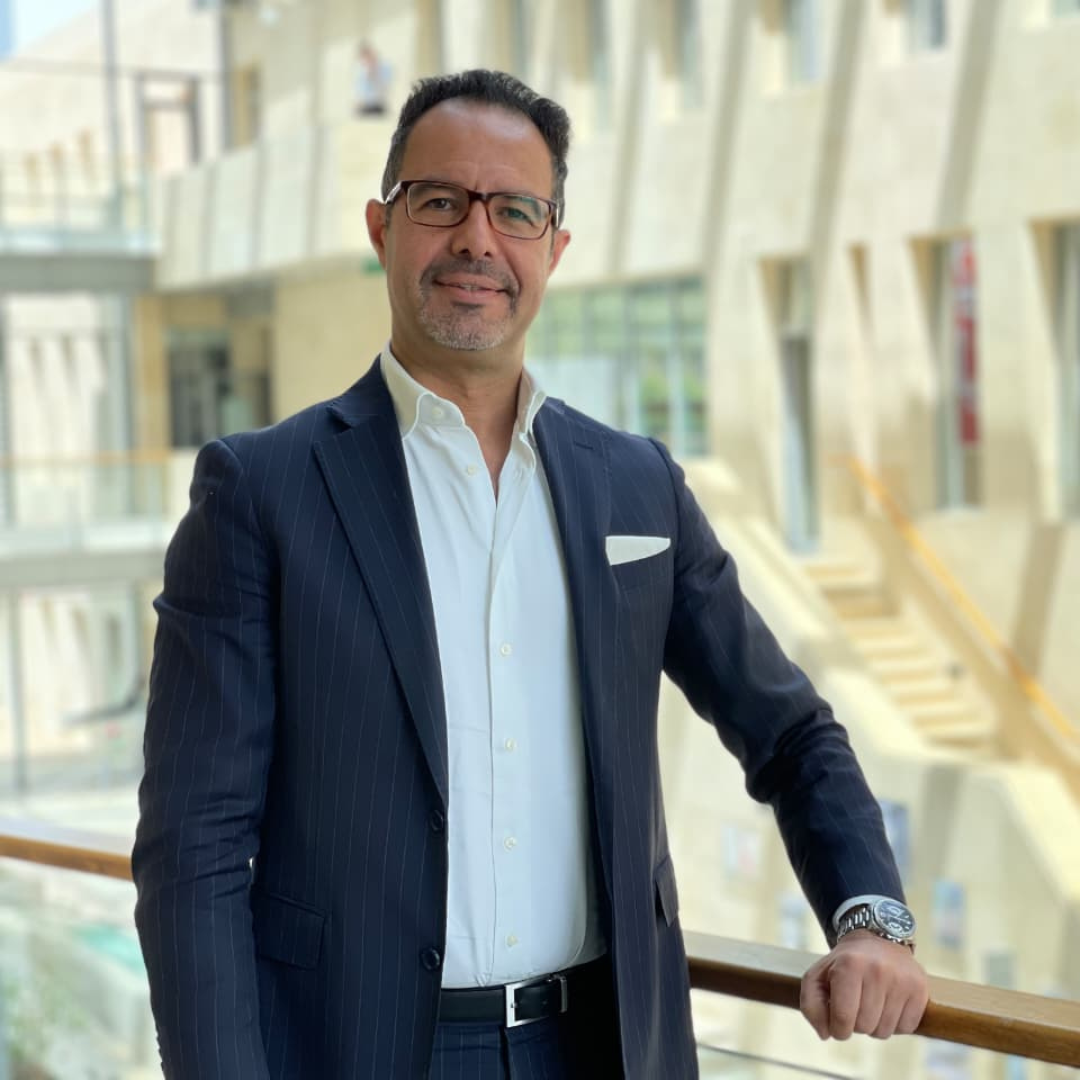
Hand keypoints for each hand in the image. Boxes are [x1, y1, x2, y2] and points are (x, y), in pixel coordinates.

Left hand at [799, 930, 929, 1040]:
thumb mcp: (817, 976)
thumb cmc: (844, 964)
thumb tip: (825, 1034)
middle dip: (855, 1024)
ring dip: (874, 1025)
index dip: (837, 1029)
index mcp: (849, 965)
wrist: (877, 940)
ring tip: (871, 1002)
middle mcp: (878, 970)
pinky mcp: (920, 989)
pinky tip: (888, 1004)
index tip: (837, 1022)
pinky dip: (894, 1024)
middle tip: (855, 1004)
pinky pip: (906, 1029)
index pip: (843, 1019)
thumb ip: (811, 1006)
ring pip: (884, 1032)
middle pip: (863, 1027)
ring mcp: (902, 980)